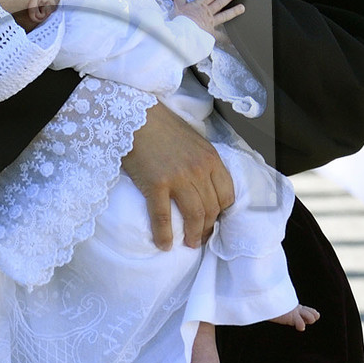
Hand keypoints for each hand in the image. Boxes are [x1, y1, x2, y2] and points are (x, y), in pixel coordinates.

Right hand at [119, 99, 234, 249]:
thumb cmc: (163, 127)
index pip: (227, 195)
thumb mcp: (195, 141)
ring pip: (193, 215)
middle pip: (211, 208)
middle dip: (208, 228)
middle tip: (201, 238)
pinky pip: (163, 217)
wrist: (136, 117)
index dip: (222, 213)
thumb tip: (206, 186)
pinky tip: (164, 245)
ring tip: (190, 244)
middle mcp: (199, 170)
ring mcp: (178, 178)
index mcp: (211, 159)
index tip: (214, 221)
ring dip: (193, 234)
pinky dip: (165, 235)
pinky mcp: (156, 185)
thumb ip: (203, 162)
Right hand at [173, 0, 241, 38]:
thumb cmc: (180, 21)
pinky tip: (233, 40)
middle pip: (220, 2)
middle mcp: (208, 13)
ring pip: (225, 16)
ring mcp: (211, 23)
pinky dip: (227, 39)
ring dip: (234, 11)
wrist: (184, 34)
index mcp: (199, 5)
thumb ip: (180, 1)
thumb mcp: (176, 7)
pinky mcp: (211, 34)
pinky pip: (221, 37)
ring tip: (242, 8)